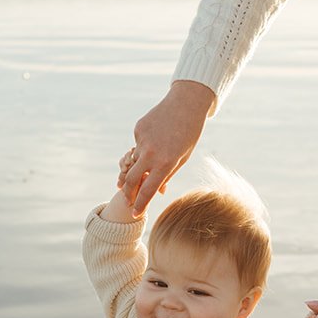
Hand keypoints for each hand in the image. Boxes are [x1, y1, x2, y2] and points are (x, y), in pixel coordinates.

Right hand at [118, 81, 214, 212]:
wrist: (186, 104)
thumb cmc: (189, 134)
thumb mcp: (182, 158)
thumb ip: (167, 175)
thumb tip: (159, 191)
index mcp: (166, 163)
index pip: (148, 190)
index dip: (140, 204)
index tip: (136, 213)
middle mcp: (151, 153)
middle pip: (131, 179)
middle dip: (128, 193)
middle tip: (128, 200)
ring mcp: (142, 140)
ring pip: (133, 161)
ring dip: (135, 168)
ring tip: (147, 164)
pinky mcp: (138, 129)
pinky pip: (137, 145)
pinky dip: (143, 147)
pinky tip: (156, 137)